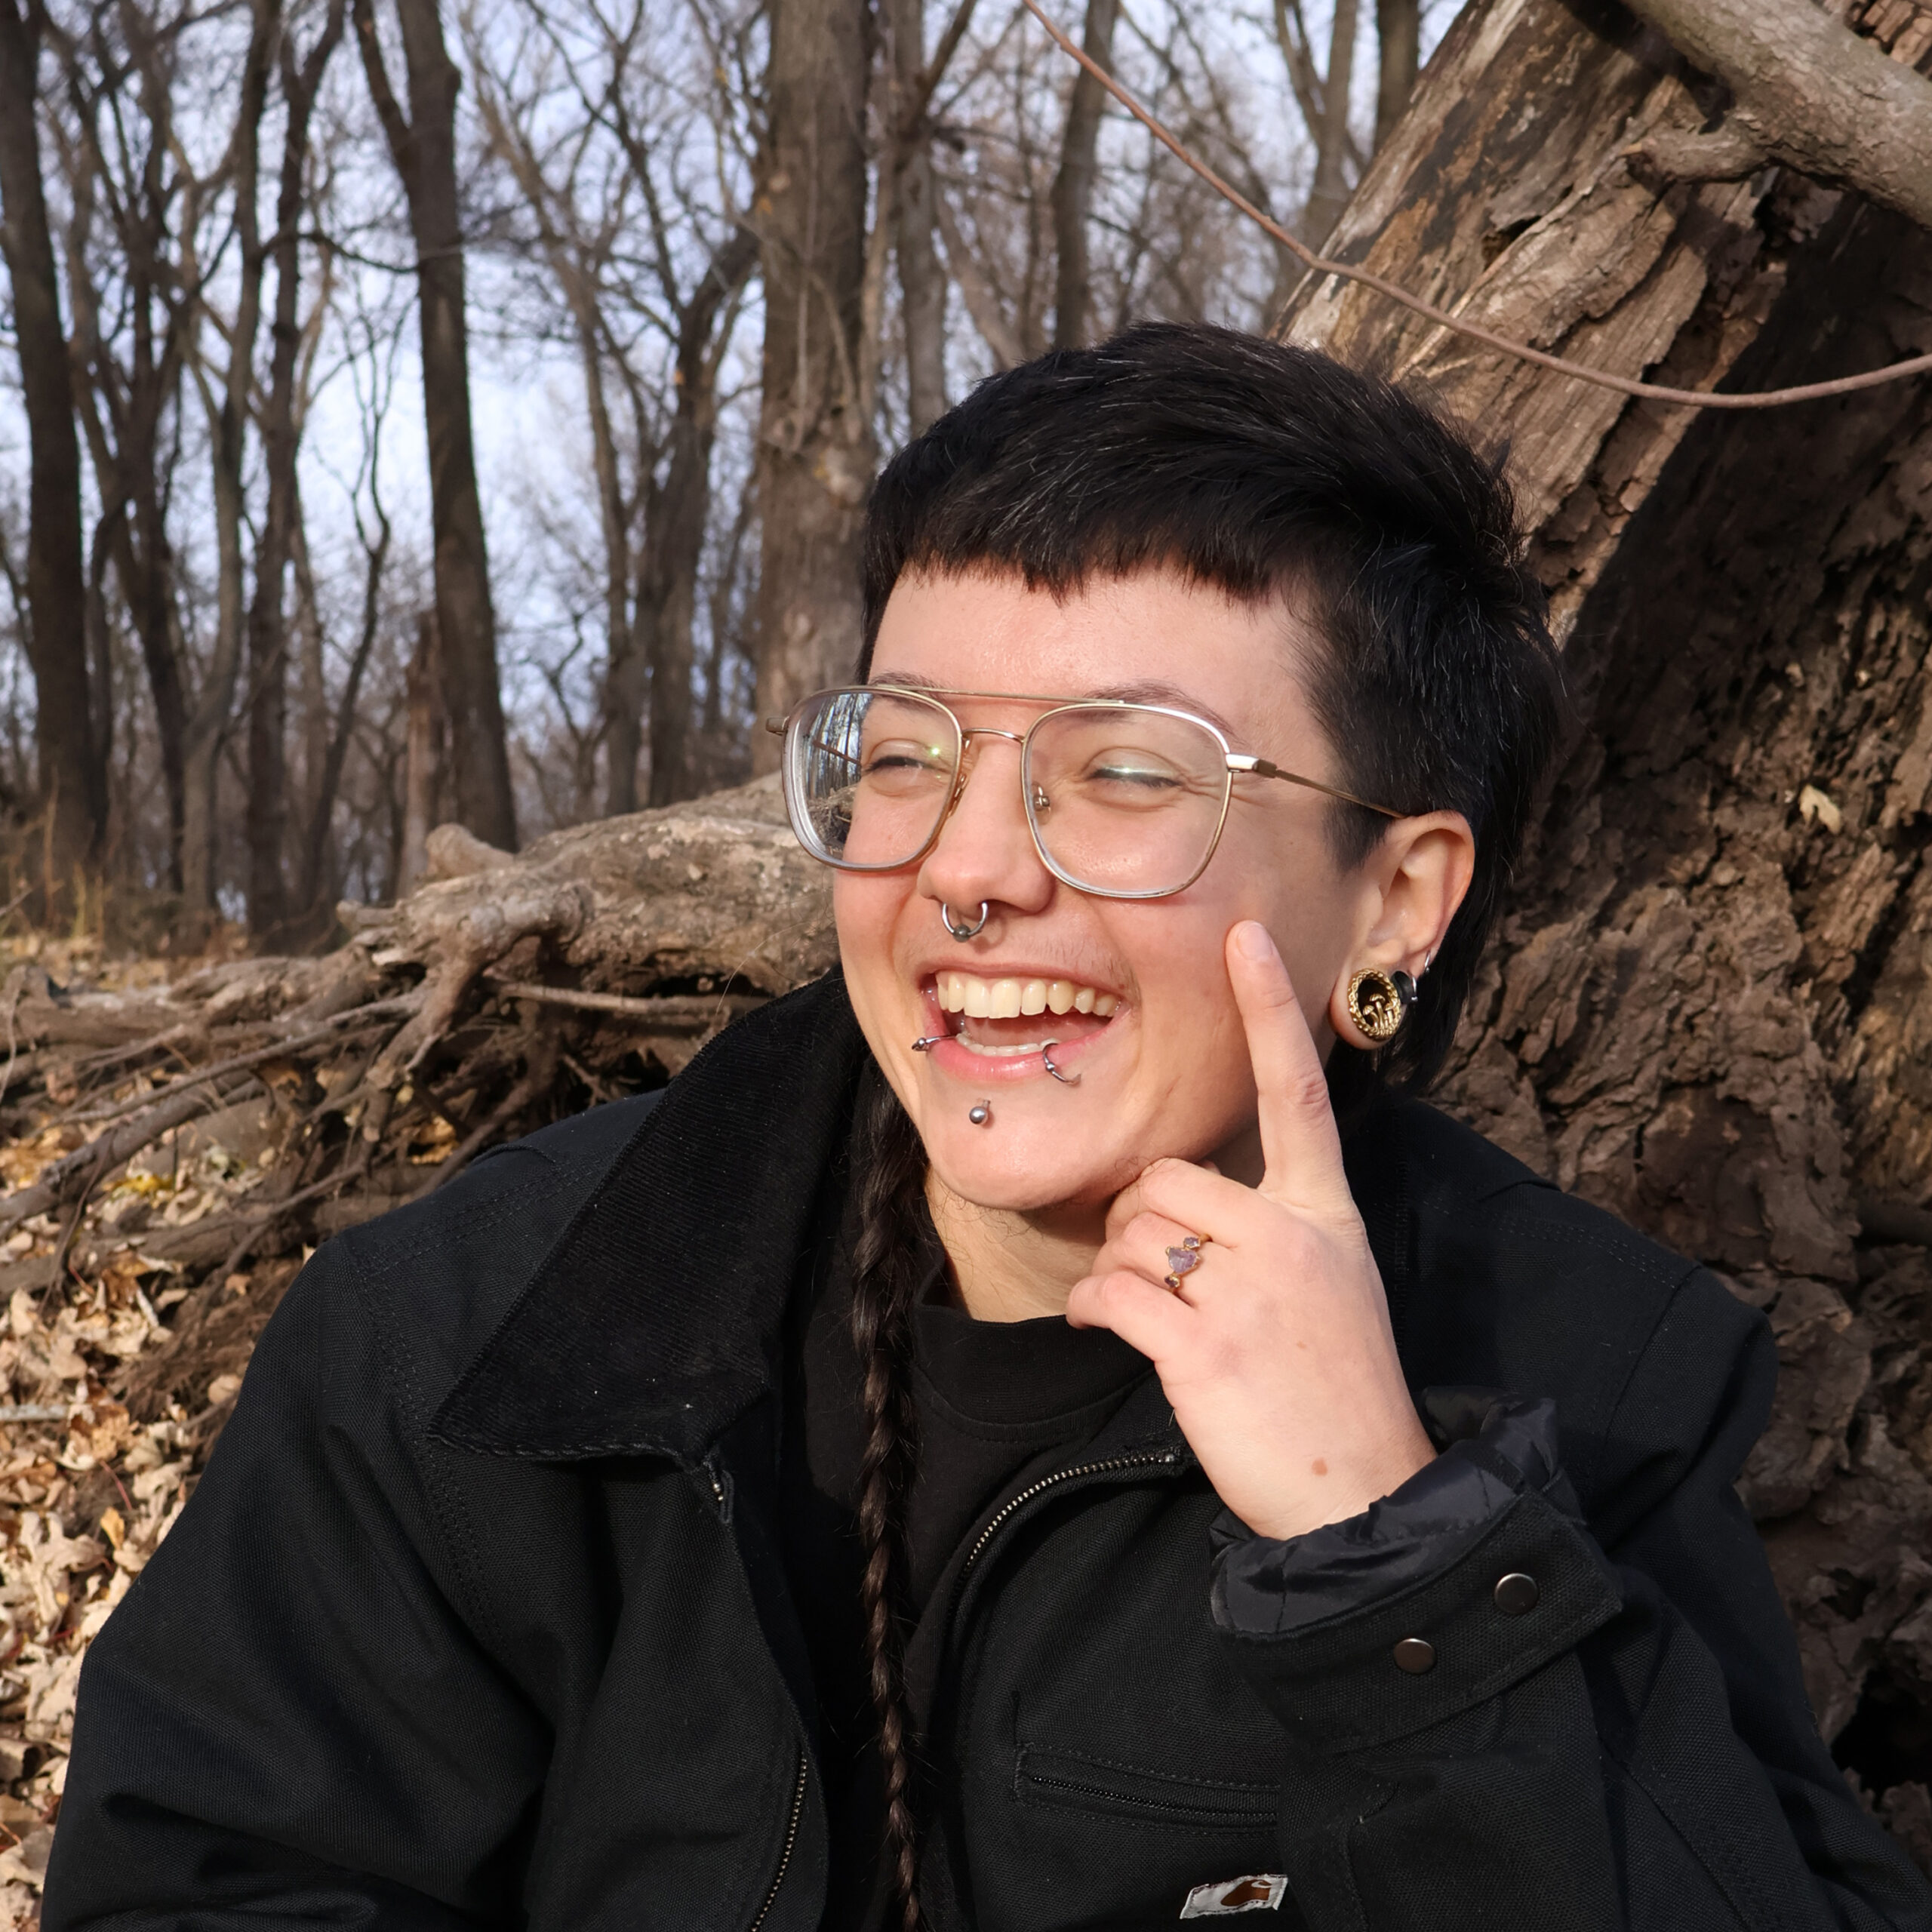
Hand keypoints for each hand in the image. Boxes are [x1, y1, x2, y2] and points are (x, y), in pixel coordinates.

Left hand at [1065, 921, 1434, 1540]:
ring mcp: (1250, 1290)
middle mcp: (1292, 1237)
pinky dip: (1095, 1309)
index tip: (1245, 934)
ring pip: (1132, 1231)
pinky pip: (1112, 1291)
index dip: (1267, 1009)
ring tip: (1149, 1315)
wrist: (1366, 1496)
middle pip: (1168, 1177)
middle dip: (1140, 1223)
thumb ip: (1272, 1228)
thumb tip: (1176, 1202)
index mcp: (1327, 1213)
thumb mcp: (1333, 1284)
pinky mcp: (1204, 1344)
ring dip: (1118, 1270)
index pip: (1298, 1092)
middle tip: (1158, 1276)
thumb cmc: (1336, 1389)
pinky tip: (1109, 1330)